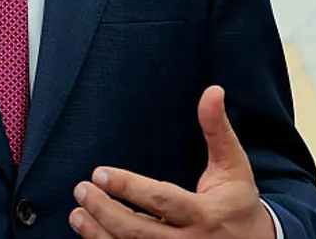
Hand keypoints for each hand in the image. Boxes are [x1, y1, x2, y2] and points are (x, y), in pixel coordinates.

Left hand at [69, 85, 275, 238]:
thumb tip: (212, 91)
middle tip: (82, 189)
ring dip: (99, 233)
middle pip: (140, 232)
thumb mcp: (234, 165)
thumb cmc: (239, 203)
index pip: (162, 201)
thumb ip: (217, 129)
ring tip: (77, 213)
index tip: (99, 173)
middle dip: (106, 212)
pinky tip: (90, 231)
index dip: (129, 187)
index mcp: (205, 214)